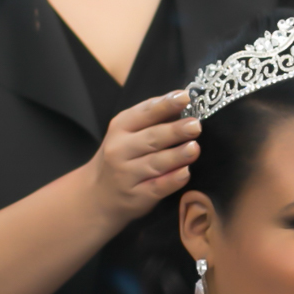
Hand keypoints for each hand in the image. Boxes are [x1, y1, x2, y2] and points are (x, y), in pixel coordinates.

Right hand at [86, 90, 199, 225]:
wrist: (98, 195)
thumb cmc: (123, 157)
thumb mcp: (128, 134)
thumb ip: (153, 120)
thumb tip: (184, 103)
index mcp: (121, 127)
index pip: (145, 113)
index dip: (165, 104)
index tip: (185, 96)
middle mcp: (120, 149)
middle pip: (152, 138)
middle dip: (175, 131)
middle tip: (196, 125)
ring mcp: (127, 174)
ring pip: (155, 163)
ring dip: (176, 155)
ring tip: (194, 148)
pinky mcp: (137, 196)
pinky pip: (157, 187)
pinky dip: (172, 180)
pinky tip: (186, 173)